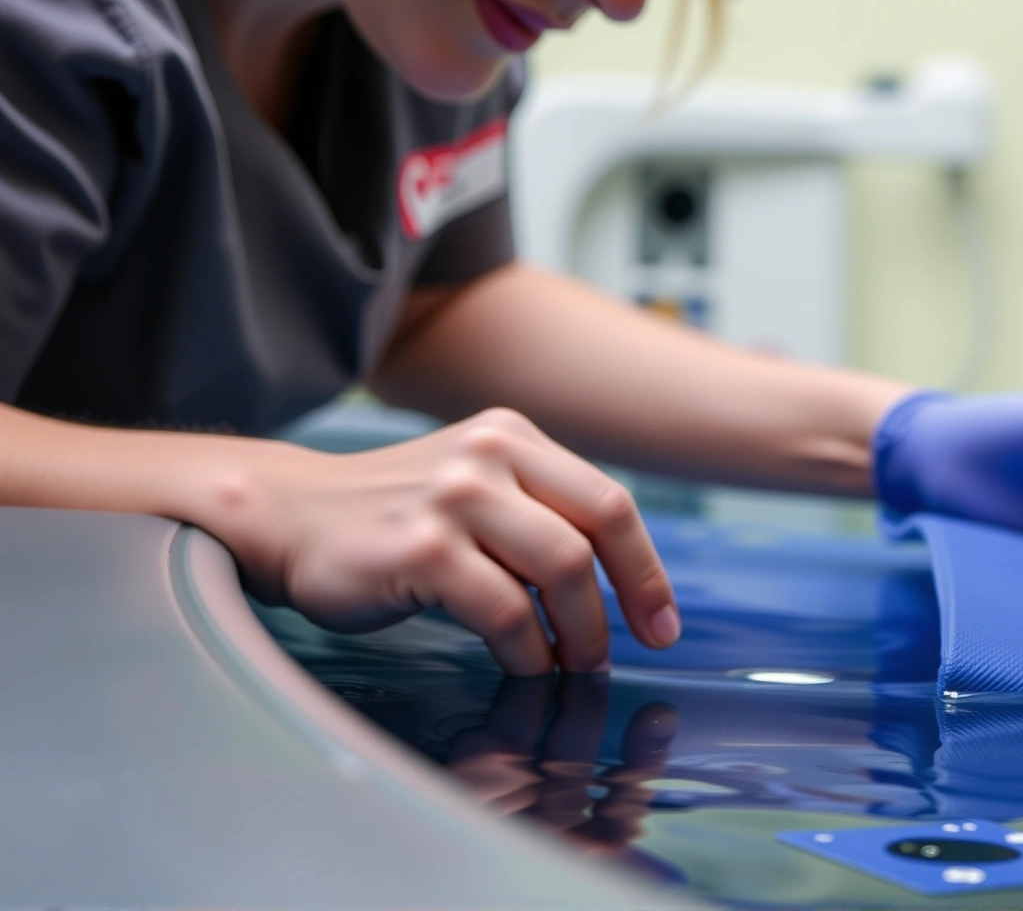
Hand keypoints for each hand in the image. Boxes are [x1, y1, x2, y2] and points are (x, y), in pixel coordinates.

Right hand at [224, 408, 676, 674]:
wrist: (284, 516)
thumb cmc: (389, 517)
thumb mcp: (472, 484)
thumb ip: (536, 510)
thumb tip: (613, 583)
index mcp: (512, 436)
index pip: (609, 502)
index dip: (644, 569)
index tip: (660, 621)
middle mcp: (489, 453)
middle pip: (595, 534)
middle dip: (621, 604)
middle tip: (612, 654)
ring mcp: (455, 497)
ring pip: (560, 569)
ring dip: (577, 632)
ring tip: (568, 664)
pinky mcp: (423, 547)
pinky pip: (505, 609)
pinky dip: (526, 649)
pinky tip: (522, 664)